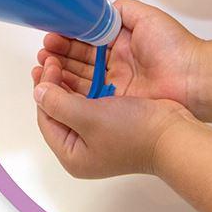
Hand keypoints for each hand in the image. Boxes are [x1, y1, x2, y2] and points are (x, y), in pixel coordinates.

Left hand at [33, 56, 193, 176]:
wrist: (173, 135)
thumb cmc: (133, 131)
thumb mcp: (89, 117)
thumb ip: (58, 103)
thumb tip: (38, 91)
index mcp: (72, 154)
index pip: (46, 117)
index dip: (44, 88)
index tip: (48, 64)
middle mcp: (83, 147)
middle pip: (59, 110)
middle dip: (53, 83)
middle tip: (50, 57)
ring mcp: (100, 135)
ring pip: (75, 103)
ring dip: (68, 80)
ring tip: (62, 57)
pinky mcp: (115, 123)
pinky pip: (92, 101)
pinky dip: (86, 84)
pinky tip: (85, 67)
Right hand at [34, 0, 204, 111]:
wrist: (192, 79)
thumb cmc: (173, 46)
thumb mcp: (146, 17)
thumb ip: (121, 10)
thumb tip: (98, 10)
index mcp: (121, 42)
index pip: (88, 38)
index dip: (69, 37)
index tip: (51, 34)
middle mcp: (115, 63)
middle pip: (80, 59)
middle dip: (60, 54)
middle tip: (44, 52)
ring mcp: (115, 84)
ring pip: (81, 77)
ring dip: (61, 71)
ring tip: (44, 65)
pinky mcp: (116, 102)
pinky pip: (89, 97)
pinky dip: (71, 90)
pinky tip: (56, 83)